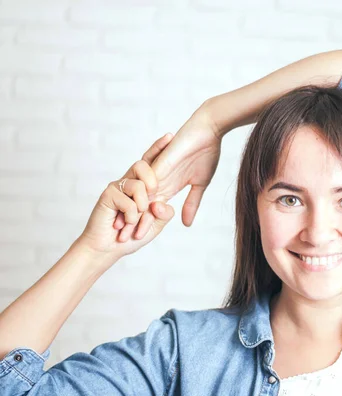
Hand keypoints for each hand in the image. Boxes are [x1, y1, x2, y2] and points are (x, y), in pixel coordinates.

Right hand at [75, 134, 175, 262]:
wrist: (107, 249)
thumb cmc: (130, 237)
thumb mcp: (154, 225)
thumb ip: (163, 214)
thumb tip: (162, 203)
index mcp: (143, 186)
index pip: (152, 163)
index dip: (159, 148)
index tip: (170, 135)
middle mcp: (130, 182)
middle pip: (143, 164)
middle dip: (153, 180)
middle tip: (153, 195)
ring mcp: (118, 186)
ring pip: (139, 184)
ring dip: (141, 208)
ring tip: (134, 221)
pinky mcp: (108, 194)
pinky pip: (129, 200)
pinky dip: (131, 217)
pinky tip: (122, 224)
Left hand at [114, 112, 222, 237]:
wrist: (208, 131)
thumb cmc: (207, 153)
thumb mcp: (199, 185)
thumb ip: (192, 203)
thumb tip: (186, 223)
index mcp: (168, 184)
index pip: (153, 208)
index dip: (146, 223)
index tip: (138, 241)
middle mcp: (158, 180)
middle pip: (141, 206)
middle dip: (132, 224)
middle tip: (121, 243)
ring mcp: (157, 173)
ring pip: (139, 199)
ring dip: (131, 217)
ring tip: (122, 234)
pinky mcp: (158, 166)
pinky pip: (145, 186)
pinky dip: (139, 201)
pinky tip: (132, 217)